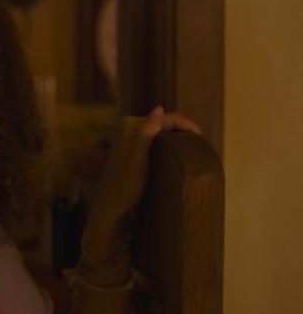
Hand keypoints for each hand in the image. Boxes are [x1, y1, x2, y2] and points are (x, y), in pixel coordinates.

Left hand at [90, 106, 201, 226]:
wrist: (112, 204)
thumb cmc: (125, 186)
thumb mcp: (137, 161)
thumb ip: (144, 134)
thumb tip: (159, 109)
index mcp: (129, 124)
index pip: (166, 117)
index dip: (186, 124)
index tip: (201, 137)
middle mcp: (128, 126)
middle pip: (164, 122)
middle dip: (182, 130)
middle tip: (199, 145)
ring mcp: (129, 135)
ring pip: (162, 130)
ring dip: (177, 136)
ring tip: (192, 149)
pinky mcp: (133, 145)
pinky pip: (157, 138)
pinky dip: (169, 143)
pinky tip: (178, 154)